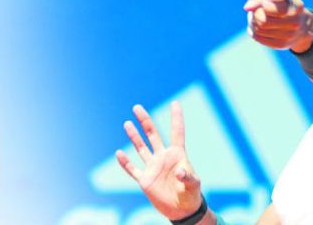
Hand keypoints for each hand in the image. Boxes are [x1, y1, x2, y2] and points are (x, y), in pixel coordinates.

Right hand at [115, 101, 202, 220]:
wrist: (181, 210)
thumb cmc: (191, 194)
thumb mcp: (193, 184)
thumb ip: (187, 176)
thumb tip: (179, 170)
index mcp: (177, 154)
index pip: (176, 132)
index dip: (176, 117)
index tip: (175, 102)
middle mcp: (163, 157)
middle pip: (153, 135)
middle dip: (145, 121)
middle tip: (137, 107)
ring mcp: (153, 167)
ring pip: (141, 148)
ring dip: (134, 136)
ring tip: (127, 123)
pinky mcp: (145, 180)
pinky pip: (133, 169)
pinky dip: (125, 162)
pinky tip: (119, 153)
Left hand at [244, 0, 312, 51]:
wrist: (303, 26)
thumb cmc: (286, 5)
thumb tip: (247, 7)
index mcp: (295, 9)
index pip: (273, 9)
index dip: (262, 5)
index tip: (263, 3)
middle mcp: (294, 24)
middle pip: (262, 21)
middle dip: (255, 15)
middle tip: (254, 11)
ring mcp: (288, 36)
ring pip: (258, 30)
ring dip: (252, 23)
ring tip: (255, 18)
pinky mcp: (280, 45)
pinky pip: (259, 38)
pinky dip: (254, 32)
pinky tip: (257, 27)